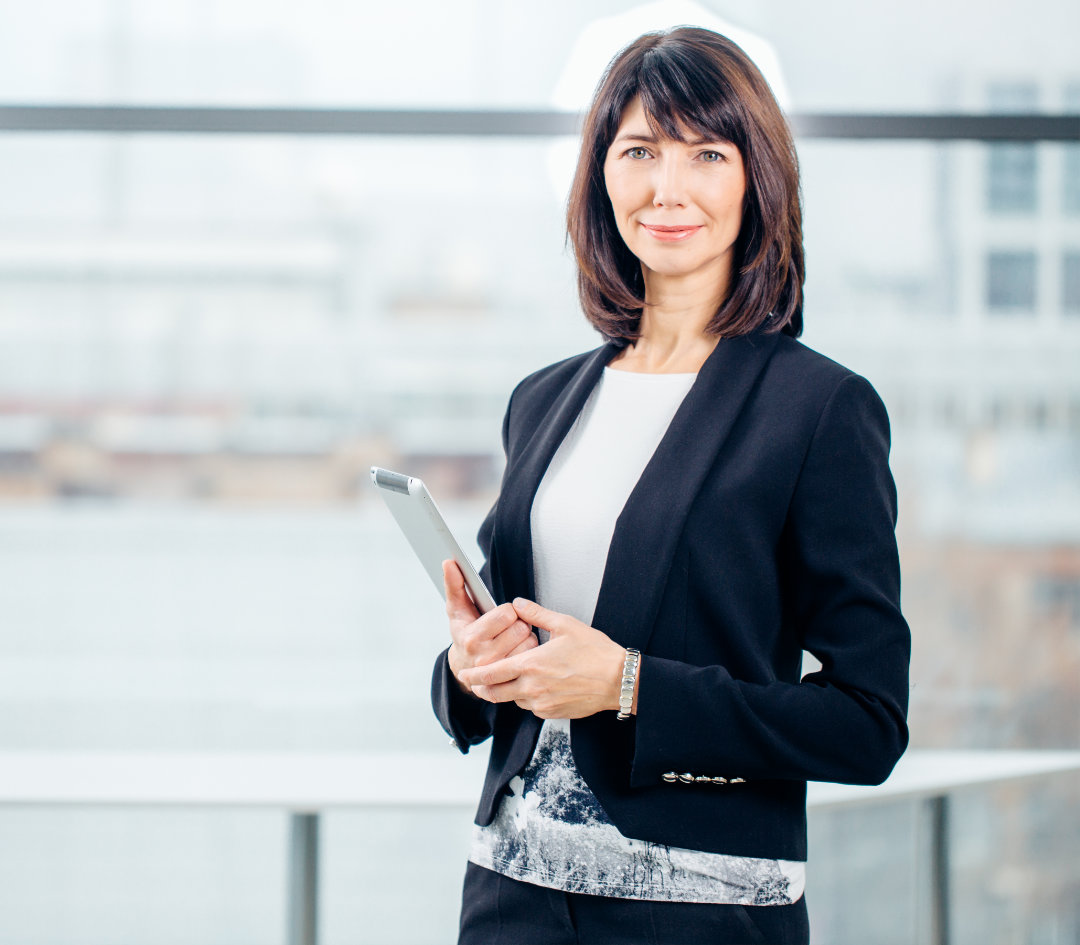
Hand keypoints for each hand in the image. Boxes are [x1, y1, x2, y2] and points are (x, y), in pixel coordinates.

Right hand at [443, 560, 537, 697]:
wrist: (465, 667)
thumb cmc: (464, 631)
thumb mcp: (457, 609)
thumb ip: (454, 584)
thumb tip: (449, 562)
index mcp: (471, 638)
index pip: (506, 613)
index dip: (506, 610)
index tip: (500, 615)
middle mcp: (485, 658)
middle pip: (520, 627)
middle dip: (517, 622)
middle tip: (508, 626)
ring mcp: (500, 671)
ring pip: (530, 640)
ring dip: (526, 636)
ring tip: (512, 638)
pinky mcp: (512, 677)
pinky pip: (534, 654)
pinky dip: (530, 649)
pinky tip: (518, 650)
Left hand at [456, 598, 631, 719]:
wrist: (618, 680)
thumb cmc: (596, 653)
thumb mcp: (565, 625)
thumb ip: (537, 614)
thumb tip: (519, 605)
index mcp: (532, 665)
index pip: (492, 673)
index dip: (474, 676)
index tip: (464, 674)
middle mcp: (533, 688)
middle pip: (496, 693)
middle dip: (482, 688)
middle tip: (473, 684)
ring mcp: (543, 703)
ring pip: (514, 701)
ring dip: (507, 692)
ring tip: (509, 681)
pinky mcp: (553, 713)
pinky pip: (531, 708)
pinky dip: (527, 699)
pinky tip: (535, 687)